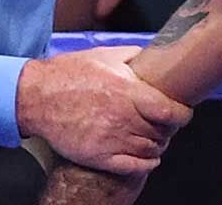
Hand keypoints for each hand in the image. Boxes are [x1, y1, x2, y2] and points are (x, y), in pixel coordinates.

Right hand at [17, 46, 192, 174]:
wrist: (37, 96)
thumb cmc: (72, 73)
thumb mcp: (108, 55)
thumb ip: (135, 56)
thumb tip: (156, 55)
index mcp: (129, 92)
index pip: (170, 112)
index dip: (182, 114)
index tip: (184, 113)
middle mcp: (122, 118)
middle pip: (162, 132)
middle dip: (169, 129)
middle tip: (167, 124)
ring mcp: (109, 139)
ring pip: (149, 150)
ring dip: (158, 145)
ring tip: (157, 137)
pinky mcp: (96, 155)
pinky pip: (131, 166)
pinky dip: (146, 163)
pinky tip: (149, 158)